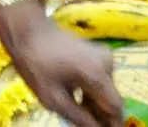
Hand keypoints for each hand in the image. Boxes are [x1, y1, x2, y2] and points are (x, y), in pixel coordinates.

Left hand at [0, 12, 126, 126]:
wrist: (31, 31)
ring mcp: (104, 56)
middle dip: (102, 116)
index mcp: (98, 74)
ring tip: (81, 117)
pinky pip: (101, 79)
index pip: (115, 106)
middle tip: (88, 126)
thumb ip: (77, 117)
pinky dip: (92, 93)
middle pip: (111, 98)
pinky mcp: (99, 54)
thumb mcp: (53, 98)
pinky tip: (78, 100)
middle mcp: (108, 64)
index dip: (113, 123)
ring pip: (106, 89)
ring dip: (96, 105)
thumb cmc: (37, 64)